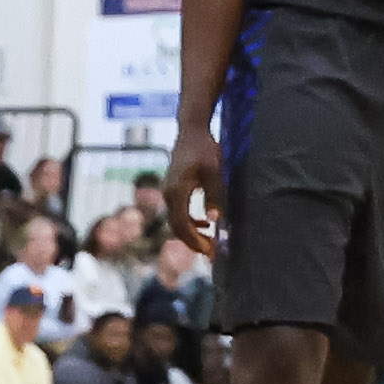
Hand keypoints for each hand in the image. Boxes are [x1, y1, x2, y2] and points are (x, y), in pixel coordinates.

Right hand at [161, 127, 223, 254]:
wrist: (192, 130)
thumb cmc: (204, 148)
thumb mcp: (214, 170)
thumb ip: (214, 194)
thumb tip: (214, 218)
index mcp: (176, 192)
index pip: (181, 225)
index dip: (194, 240)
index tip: (208, 251)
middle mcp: (169, 194)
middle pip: (177, 227)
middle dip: (193, 242)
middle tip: (211, 254)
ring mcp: (169, 192)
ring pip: (177, 220)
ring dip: (192, 233)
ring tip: (210, 243)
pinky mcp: (174, 188)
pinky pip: (179, 211)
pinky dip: (190, 221)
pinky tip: (205, 223)